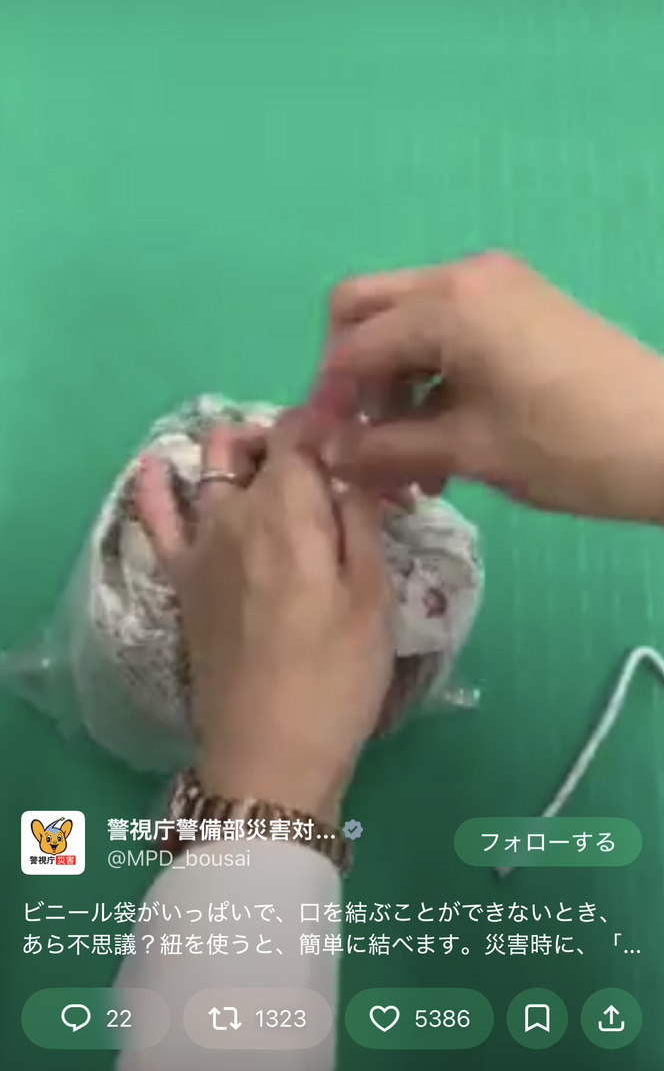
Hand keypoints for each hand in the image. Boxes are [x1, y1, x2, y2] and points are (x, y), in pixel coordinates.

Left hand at [135, 419, 390, 824]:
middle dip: (299, 439)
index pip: (303, 428)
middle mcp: (233, 510)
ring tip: (279, 472)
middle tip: (339, 474)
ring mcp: (199, 543)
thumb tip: (355, 460)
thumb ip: (361, 517)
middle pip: (260, 443)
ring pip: (211, 465)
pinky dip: (155, 485)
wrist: (268, 754)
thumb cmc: (336, 676)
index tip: (365, 443)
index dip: (334, 422)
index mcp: (287, 507)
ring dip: (244, 451)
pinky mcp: (181, 578)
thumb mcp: (374, 595)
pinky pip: (155, 518)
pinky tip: (157, 465)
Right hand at [308, 252, 663, 522]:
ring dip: (394, 387)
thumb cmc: (568, 447)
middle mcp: (463, 276)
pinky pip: (449, 330)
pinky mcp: (520, 306)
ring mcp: (496, 286)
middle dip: (352, 377)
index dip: (329, 402)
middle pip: (366, 310)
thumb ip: (385, 448)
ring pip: (407, 323)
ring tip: (409, 466)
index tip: (323, 456)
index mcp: (446, 303)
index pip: (353, 346)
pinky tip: (443, 442)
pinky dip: (431, 377)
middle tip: (361, 441)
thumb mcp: (469, 452)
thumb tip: (324, 455)